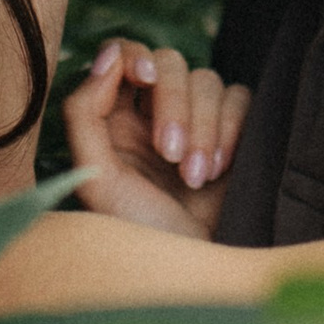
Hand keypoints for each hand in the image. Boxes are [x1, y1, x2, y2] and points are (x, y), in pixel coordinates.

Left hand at [62, 39, 251, 235]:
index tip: (144, 79)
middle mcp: (154, 113)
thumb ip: (85, 112)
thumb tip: (109, 55)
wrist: (193, 269)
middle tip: (171, 156)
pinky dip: (230, 130)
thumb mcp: (97, 178)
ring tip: (196, 177)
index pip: (124, 54)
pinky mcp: (235, 129)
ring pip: (206, 79)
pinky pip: (239, 97)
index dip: (135, 56)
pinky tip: (218, 171)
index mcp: (114, 118)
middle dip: (173, 105)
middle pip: (168, 62)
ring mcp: (197, 119)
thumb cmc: (138, 231)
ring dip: (203, 127)